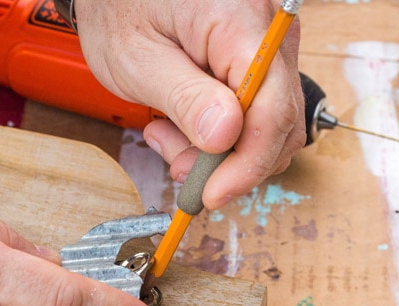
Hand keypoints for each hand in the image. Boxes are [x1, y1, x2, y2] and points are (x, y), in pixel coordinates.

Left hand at [76, 0, 305, 208]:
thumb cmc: (120, 10)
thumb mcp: (139, 60)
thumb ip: (185, 98)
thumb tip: (226, 136)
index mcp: (239, 21)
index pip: (271, 108)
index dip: (247, 163)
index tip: (214, 193)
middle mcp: (268, 32)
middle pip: (278, 123)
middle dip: (229, 161)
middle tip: (179, 166)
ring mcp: (266, 48)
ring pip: (268, 126)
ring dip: (220, 151)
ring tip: (167, 136)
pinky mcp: (256, 63)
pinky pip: (254, 114)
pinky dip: (220, 135)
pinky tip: (180, 125)